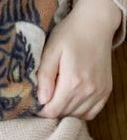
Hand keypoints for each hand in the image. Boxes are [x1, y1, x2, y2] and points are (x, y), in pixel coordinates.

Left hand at [36, 0, 121, 119]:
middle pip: (65, 113)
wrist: (95, 24)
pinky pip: (92, 112)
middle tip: (40, 99)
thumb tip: (41, 99)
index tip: (32, 103)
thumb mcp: (51, 50)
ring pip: (78, 115)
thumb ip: (45, 75)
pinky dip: (79, 111)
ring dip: (64, 111)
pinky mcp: (106, 90)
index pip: (54, 110)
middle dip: (50, 110)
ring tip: (53, 98)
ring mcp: (100, 91)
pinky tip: (69, 100)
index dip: (40, 110)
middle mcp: (89, 90)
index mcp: (73, 81)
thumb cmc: (69, 34)